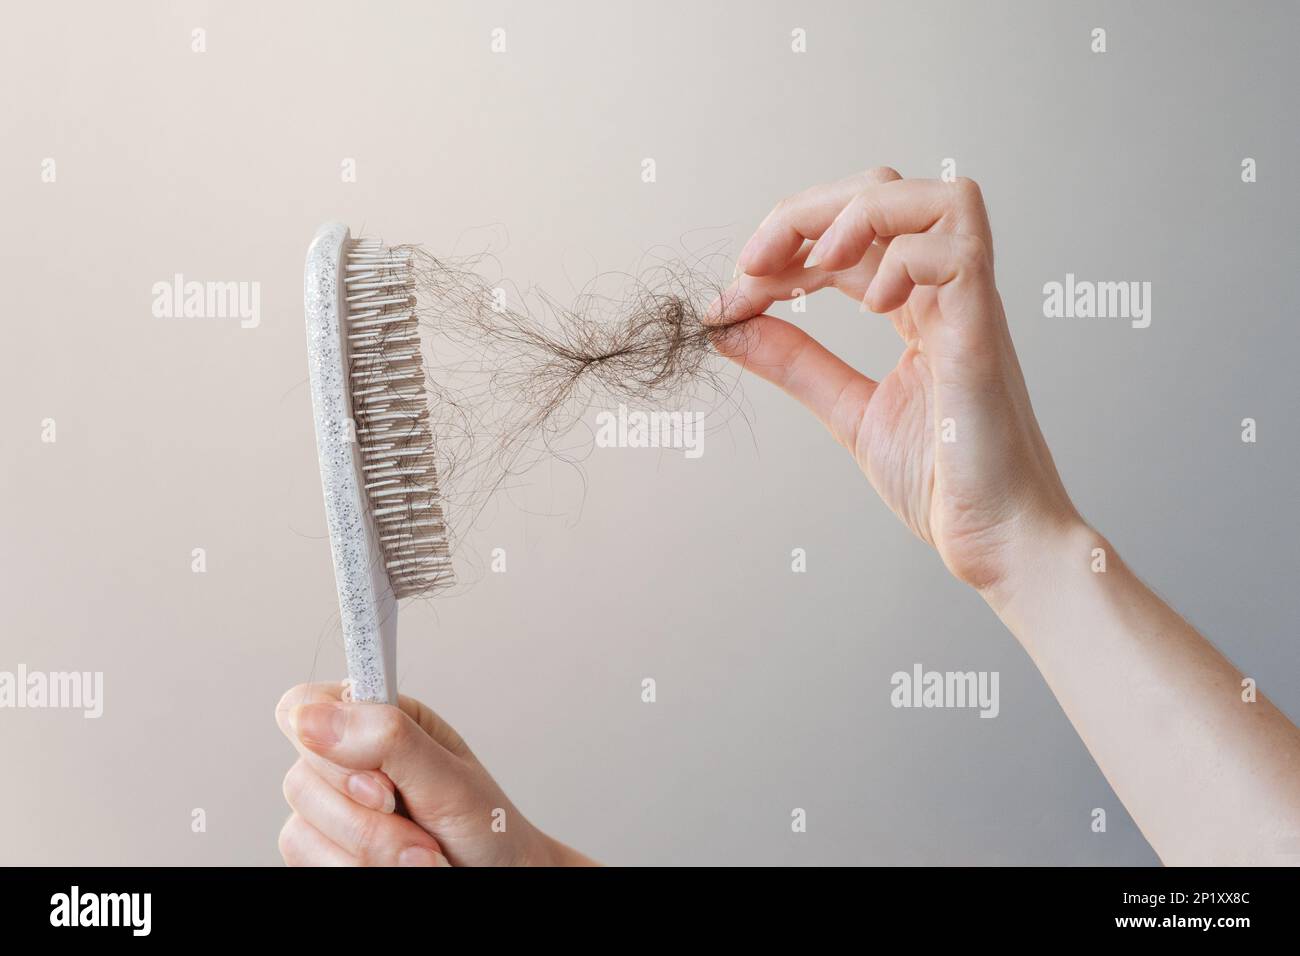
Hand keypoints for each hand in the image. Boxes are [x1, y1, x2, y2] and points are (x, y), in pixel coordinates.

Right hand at [274, 682, 590, 865]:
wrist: (498, 875)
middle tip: (425, 830)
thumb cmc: (486, 826)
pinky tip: (396, 869)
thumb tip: (313, 716)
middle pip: (300, 779)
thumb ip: (388, 739)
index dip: (325, 742)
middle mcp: (347, 760)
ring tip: (425, 855)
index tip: (381, 781)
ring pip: (301, 830)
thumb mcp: (449, 778)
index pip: (304, 705)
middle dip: (370, 820)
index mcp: (378, 719)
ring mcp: (330, 808)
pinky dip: (357, 871)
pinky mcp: (322, 850)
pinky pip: (305, 861)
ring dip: (373, 853)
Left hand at [710, 167, 1078, 596]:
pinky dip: (903, 259)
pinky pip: (958, 252)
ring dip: (859, 212)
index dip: (783, 249)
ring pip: (937, 198)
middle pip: (885, 191)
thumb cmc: (945, 482)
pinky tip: (872, 306)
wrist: (1000, 543)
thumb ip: (796, 365)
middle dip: (806, 213)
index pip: (848, 236)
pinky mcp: (983, 336)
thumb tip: (729, 325)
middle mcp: (946, 296)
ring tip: (814, 264)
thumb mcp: (850, 411)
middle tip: (750, 265)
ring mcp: (971, 309)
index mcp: (917, 309)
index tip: (732, 295)